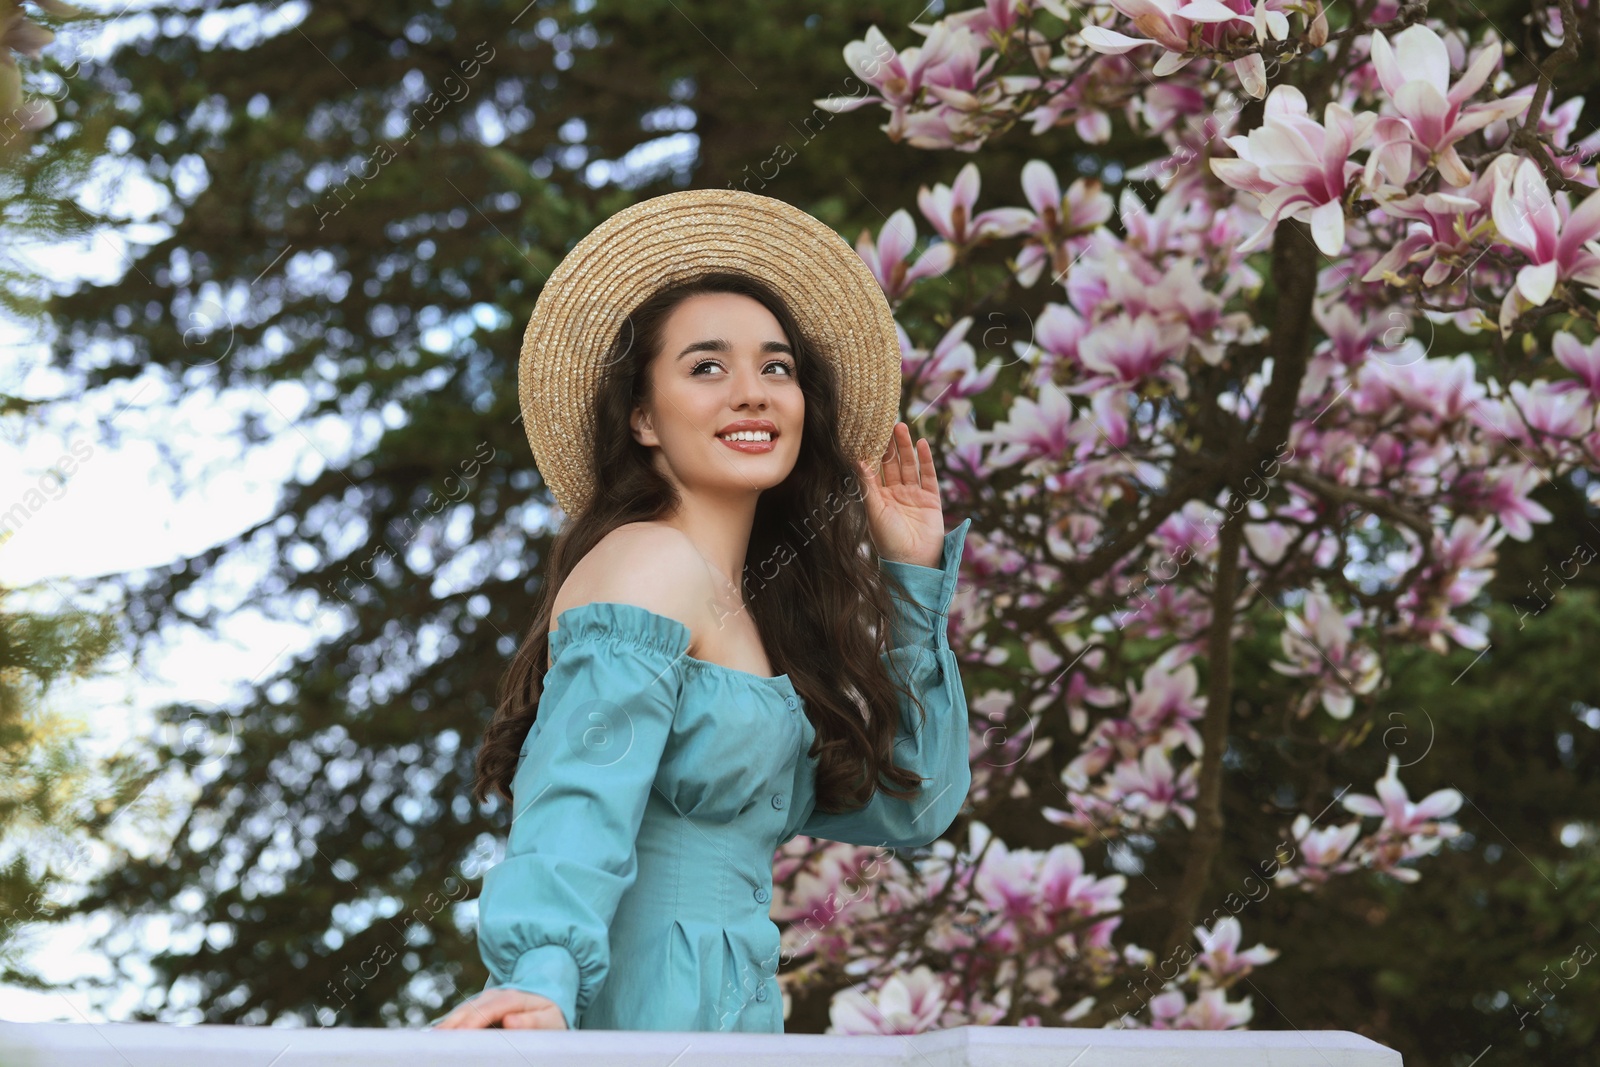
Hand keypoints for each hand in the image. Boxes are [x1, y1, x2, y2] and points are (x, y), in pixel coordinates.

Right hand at [430, 988, 568, 1029]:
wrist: (545, 1006)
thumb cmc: (549, 1018)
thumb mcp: (549, 1020)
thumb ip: (533, 1022)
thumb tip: (510, 1021)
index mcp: (514, 997)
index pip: (491, 1008)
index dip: (475, 1020)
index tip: (462, 1034)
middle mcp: (494, 996)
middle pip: (470, 1008)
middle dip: (454, 1023)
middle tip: (438, 1041)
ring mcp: (483, 1001)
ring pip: (461, 1012)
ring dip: (447, 1025)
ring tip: (433, 1041)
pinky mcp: (477, 1010)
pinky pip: (460, 1017)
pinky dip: (448, 1026)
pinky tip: (436, 1037)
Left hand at [855, 421, 945, 568]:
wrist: (914, 562)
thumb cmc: (888, 541)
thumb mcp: (874, 511)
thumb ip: (867, 486)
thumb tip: (856, 461)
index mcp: (877, 498)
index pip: (873, 470)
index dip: (871, 452)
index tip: (865, 433)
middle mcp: (895, 494)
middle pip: (891, 464)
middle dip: (888, 445)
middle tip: (884, 423)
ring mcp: (913, 496)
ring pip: (908, 465)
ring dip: (905, 447)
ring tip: (901, 427)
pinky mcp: (930, 499)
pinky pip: (928, 475)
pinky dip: (925, 459)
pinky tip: (921, 443)